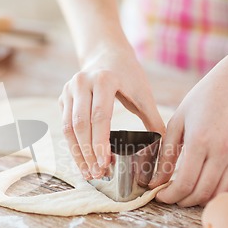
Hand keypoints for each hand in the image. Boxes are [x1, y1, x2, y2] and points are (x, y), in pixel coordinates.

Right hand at [59, 47, 165, 179]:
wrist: (106, 54)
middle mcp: (81, 83)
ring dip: (77, 153)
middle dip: (87, 153)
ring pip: (68, 128)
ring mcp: (68, 90)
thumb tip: (165, 149)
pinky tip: (82, 161)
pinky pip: (65, 126)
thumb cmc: (128, 75)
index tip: (104, 163)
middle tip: (98, 173)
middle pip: (80, 125)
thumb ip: (153, 119)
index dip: (100, 142)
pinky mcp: (63, 98)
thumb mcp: (143, 93)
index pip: (99, 116)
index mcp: (103, 80)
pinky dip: (73, 146)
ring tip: (89, 173)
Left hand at [149, 59, 227, 206]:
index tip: (160, 196)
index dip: (170, 196)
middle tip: (172, 196)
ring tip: (188, 193)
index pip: (185, 183)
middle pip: (202, 193)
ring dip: (201, 200)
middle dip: (183, 201)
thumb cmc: (203, 100)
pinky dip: (219, 191)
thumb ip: (166, 155)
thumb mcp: (177, 123)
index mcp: (200, 141)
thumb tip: (156, 181)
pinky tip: (206, 184)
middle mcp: (223, 151)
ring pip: (220, 193)